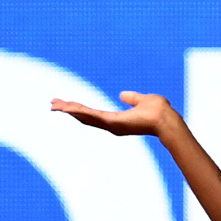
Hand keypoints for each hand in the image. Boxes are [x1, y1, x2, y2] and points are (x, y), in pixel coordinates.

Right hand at [50, 91, 177, 136]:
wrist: (167, 120)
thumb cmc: (159, 112)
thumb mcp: (142, 100)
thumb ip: (132, 98)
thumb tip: (123, 95)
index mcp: (117, 120)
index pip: (94, 115)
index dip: (80, 110)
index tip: (67, 105)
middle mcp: (112, 125)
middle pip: (85, 117)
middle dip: (69, 111)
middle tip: (53, 105)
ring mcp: (112, 125)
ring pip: (86, 117)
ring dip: (70, 110)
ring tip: (55, 105)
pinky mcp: (114, 123)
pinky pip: (93, 116)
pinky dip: (80, 112)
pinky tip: (68, 108)